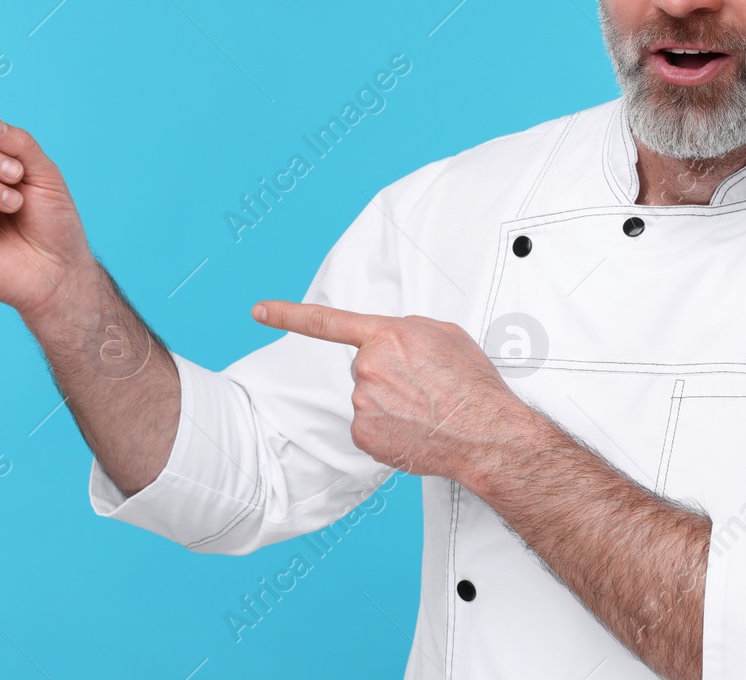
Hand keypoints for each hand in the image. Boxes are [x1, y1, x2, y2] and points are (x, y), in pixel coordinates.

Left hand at [251, 301, 525, 482]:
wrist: (485, 434)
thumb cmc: (472, 385)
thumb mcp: (445, 335)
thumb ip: (408, 330)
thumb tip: (395, 340)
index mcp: (386, 336)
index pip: (325, 321)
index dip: (287, 314)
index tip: (260, 311)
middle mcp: (368, 367)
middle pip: (365, 368)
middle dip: (389, 375)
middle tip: (424, 387)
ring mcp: (362, 402)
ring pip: (368, 398)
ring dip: (391, 403)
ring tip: (426, 410)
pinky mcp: (364, 434)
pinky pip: (369, 427)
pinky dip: (388, 429)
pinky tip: (415, 430)